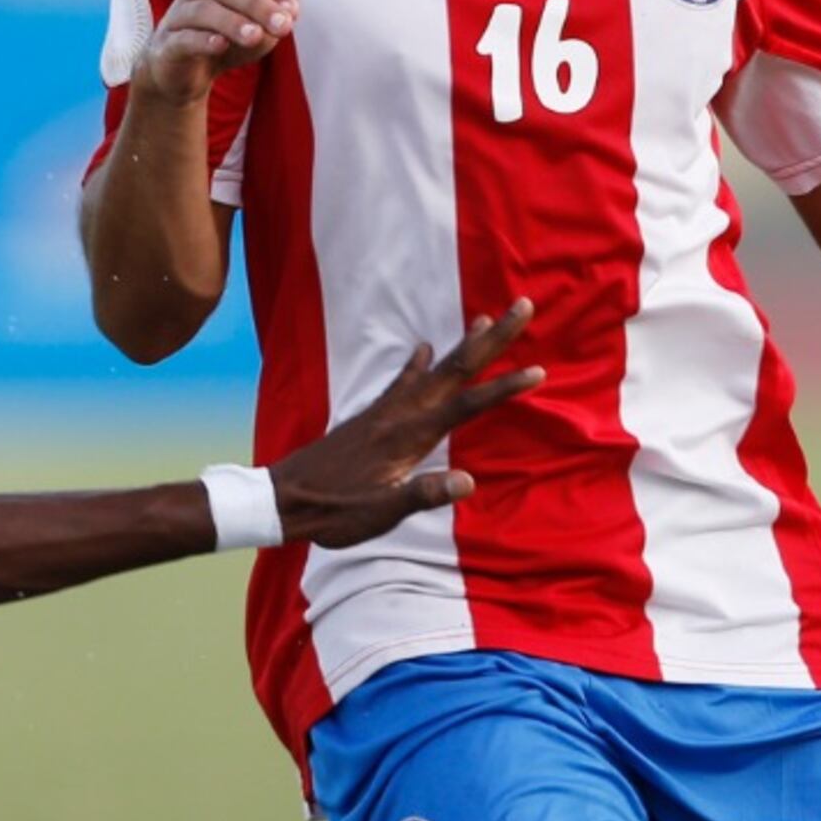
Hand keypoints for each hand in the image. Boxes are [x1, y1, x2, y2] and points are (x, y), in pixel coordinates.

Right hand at [132, 0, 299, 108]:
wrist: (182, 76)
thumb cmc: (222, 43)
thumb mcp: (256, 31)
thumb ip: (274, 17)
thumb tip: (291, 9)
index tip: (293, 11)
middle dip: (258, 4)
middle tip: (282, 25)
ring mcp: (178, 16)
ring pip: (204, 10)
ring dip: (232, 22)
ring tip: (255, 35)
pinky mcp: (166, 45)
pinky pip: (183, 38)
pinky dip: (202, 40)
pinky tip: (221, 45)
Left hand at [271, 305, 541, 547]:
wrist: (282, 499)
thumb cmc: (332, 512)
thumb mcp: (379, 514)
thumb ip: (421, 495)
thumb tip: (468, 482)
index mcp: (407, 436)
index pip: (466, 406)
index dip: (503, 389)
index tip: (538, 371)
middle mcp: (398, 415)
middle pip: (455, 370)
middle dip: (493, 340)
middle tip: (523, 306)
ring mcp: (383, 412)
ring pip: (433, 370)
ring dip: (462, 345)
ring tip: (486, 318)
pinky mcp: (370, 417)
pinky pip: (401, 381)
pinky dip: (416, 364)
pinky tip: (422, 349)